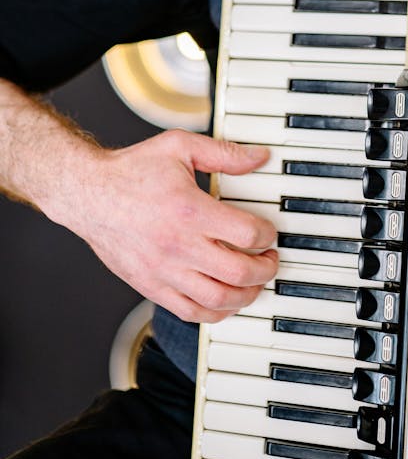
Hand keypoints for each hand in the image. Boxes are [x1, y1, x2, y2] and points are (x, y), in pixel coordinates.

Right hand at [59, 130, 278, 322]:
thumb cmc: (131, 170)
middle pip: (239, 272)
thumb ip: (224, 153)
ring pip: (218, 300)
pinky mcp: (150, 286)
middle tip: (270, 258)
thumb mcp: (180, 146)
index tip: (268, 232)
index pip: (247, 234)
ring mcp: (163, 270)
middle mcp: (178, 245)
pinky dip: (215, 312)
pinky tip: (225, 299)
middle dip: (265, 268)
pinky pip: (190, 312)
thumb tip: (259, 157)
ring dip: (246, 295)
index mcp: (190, 211)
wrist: (87, 193)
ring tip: (253, 281)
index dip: (267, 234)